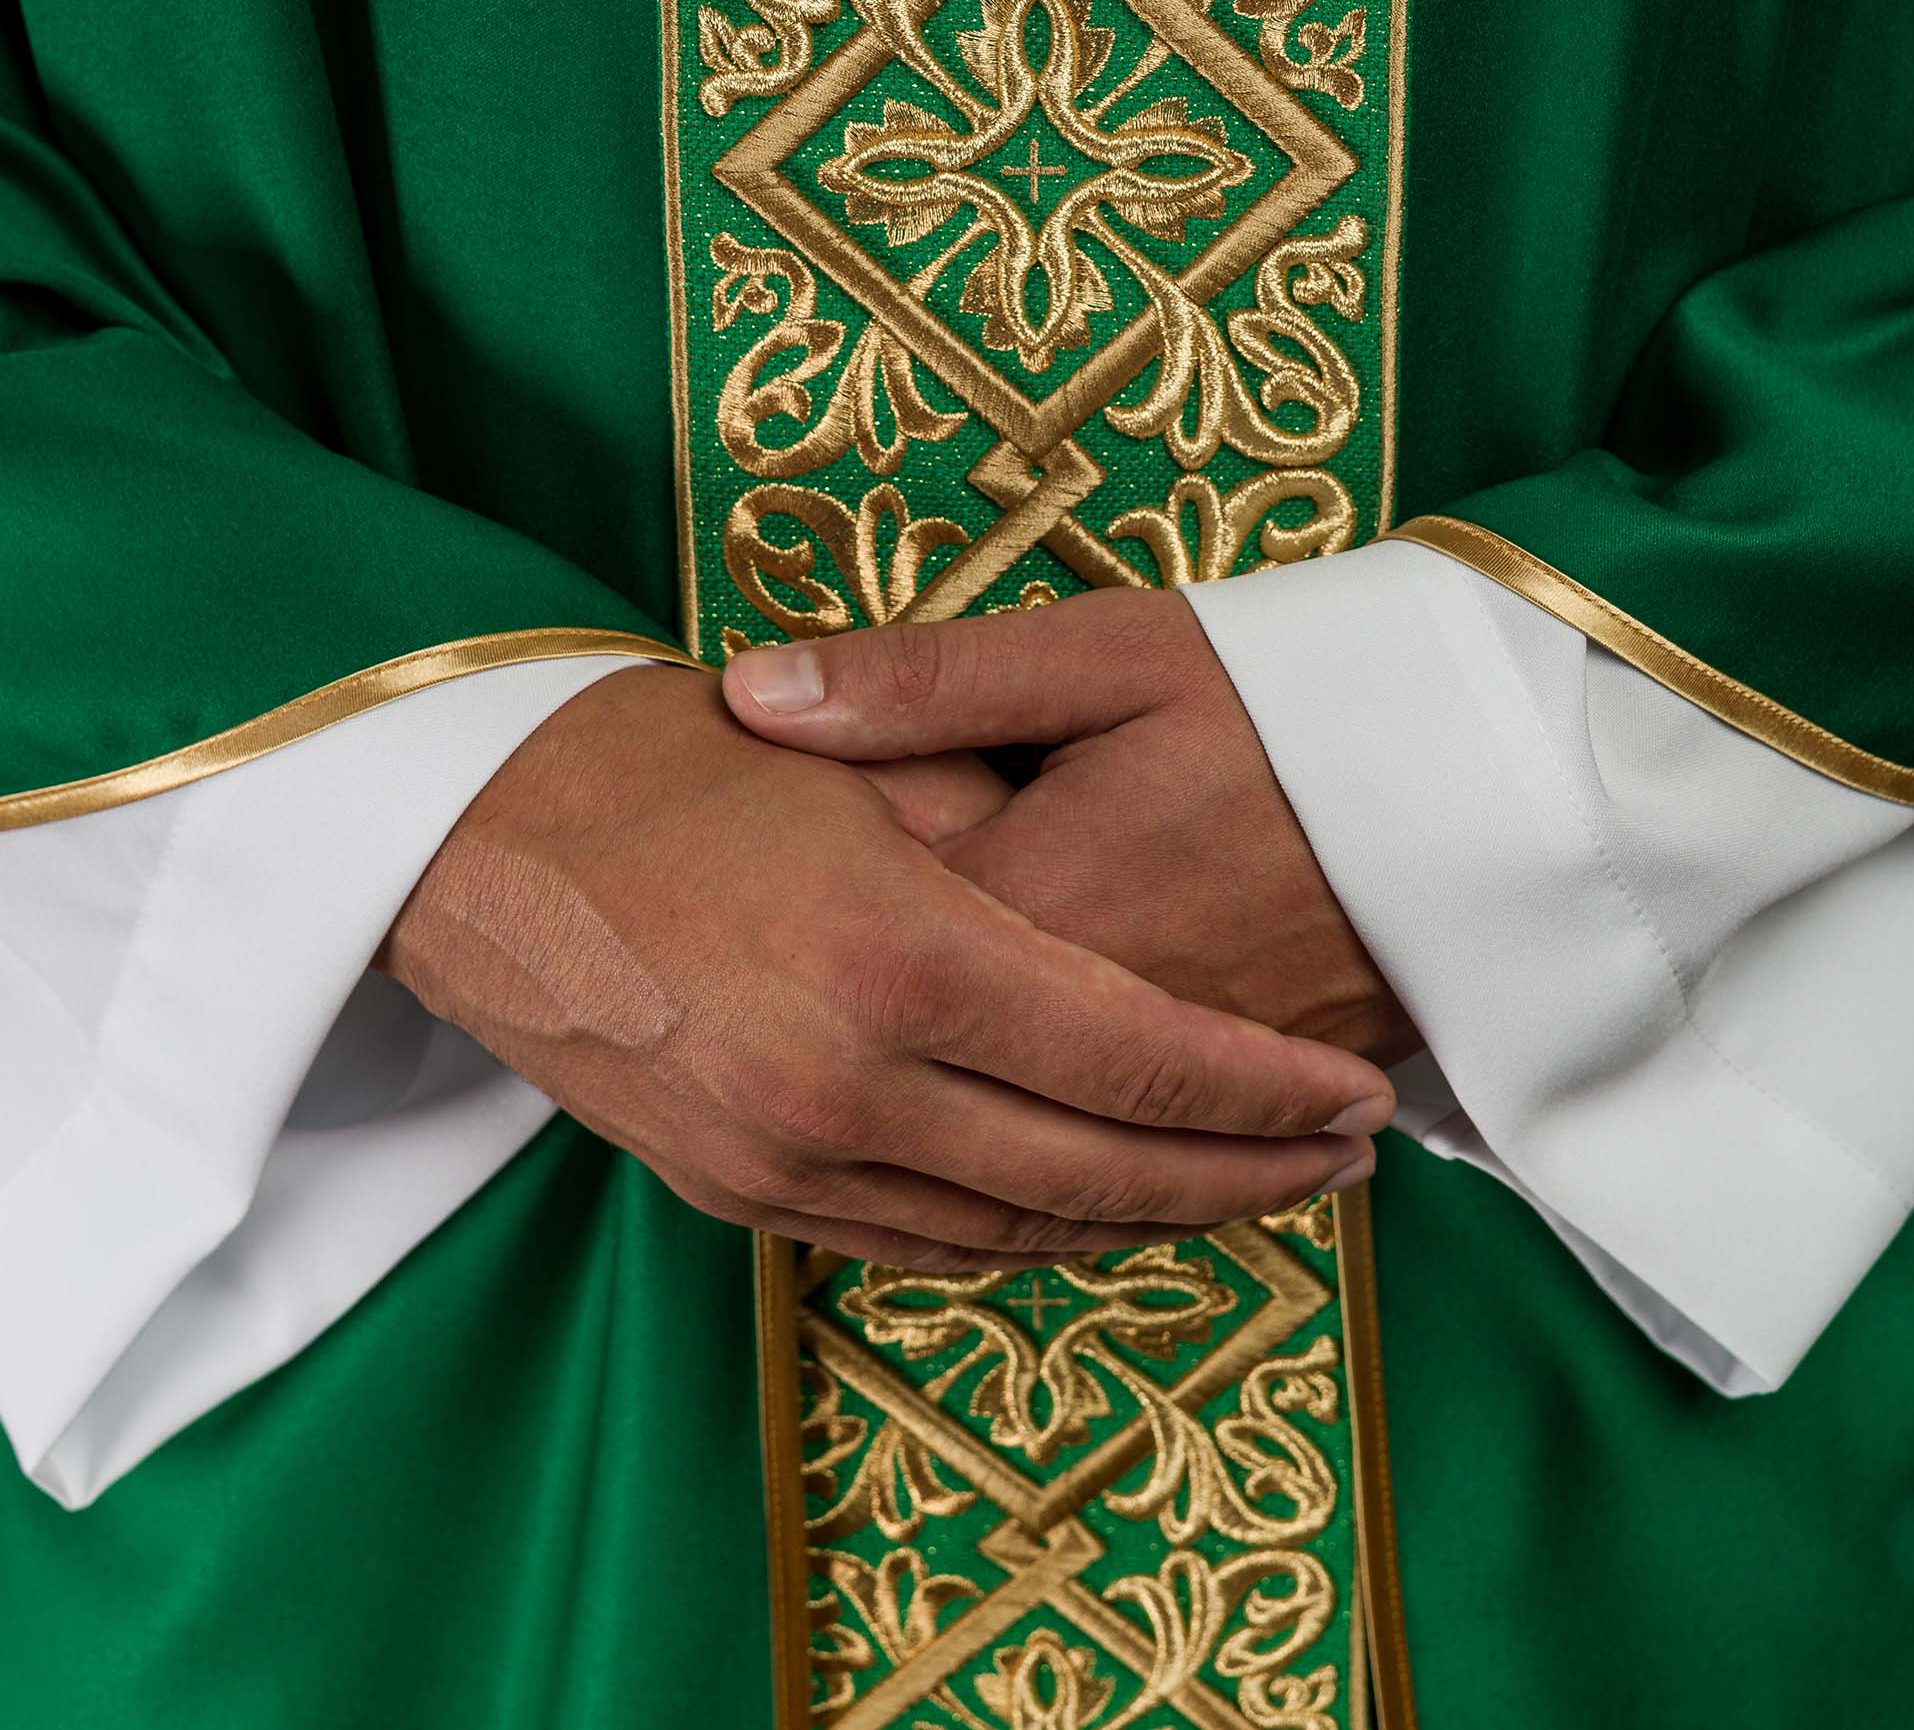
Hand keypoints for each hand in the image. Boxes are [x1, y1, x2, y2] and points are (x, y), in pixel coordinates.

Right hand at [379, 662, 1395, 1269]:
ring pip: (1017, 1228)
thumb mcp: (868, 751)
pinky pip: (919, 1243)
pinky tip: (1086, 1205)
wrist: (481, 833)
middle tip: (1341, 1161)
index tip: (1352, 1102)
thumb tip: (1133, 901)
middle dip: (1244, 1177)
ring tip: (1243, 1189)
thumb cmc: (685, 757)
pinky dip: (1024, 1234)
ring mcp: (785, 1158)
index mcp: (904, 959)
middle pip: (1101, 1173)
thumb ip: (1010, 826)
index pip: (1141, 1064)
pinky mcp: (734, 1192)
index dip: (1263, 1097)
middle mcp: (850, 1086)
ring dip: (1145, 1218)